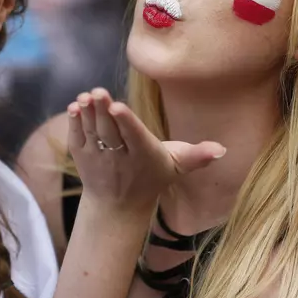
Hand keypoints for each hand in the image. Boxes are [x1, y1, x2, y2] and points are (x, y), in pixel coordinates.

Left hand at [68, 88, 225, 213]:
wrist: (118, 206)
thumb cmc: (151, 177)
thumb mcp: (175, 166)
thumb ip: (196, 156)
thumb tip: (222, 150)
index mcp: (143, 156)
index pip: (133, 137)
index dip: (126, 122)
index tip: (118, 106)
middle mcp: (118, 158)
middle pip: (110, 132)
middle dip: (104, 111)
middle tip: (98, 91)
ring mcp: (97, 157)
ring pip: (92, 132)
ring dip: (88, 113)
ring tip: (87, 96)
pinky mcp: (82, 157)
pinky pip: (78, 137)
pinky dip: (76, 122)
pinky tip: (76, 106)